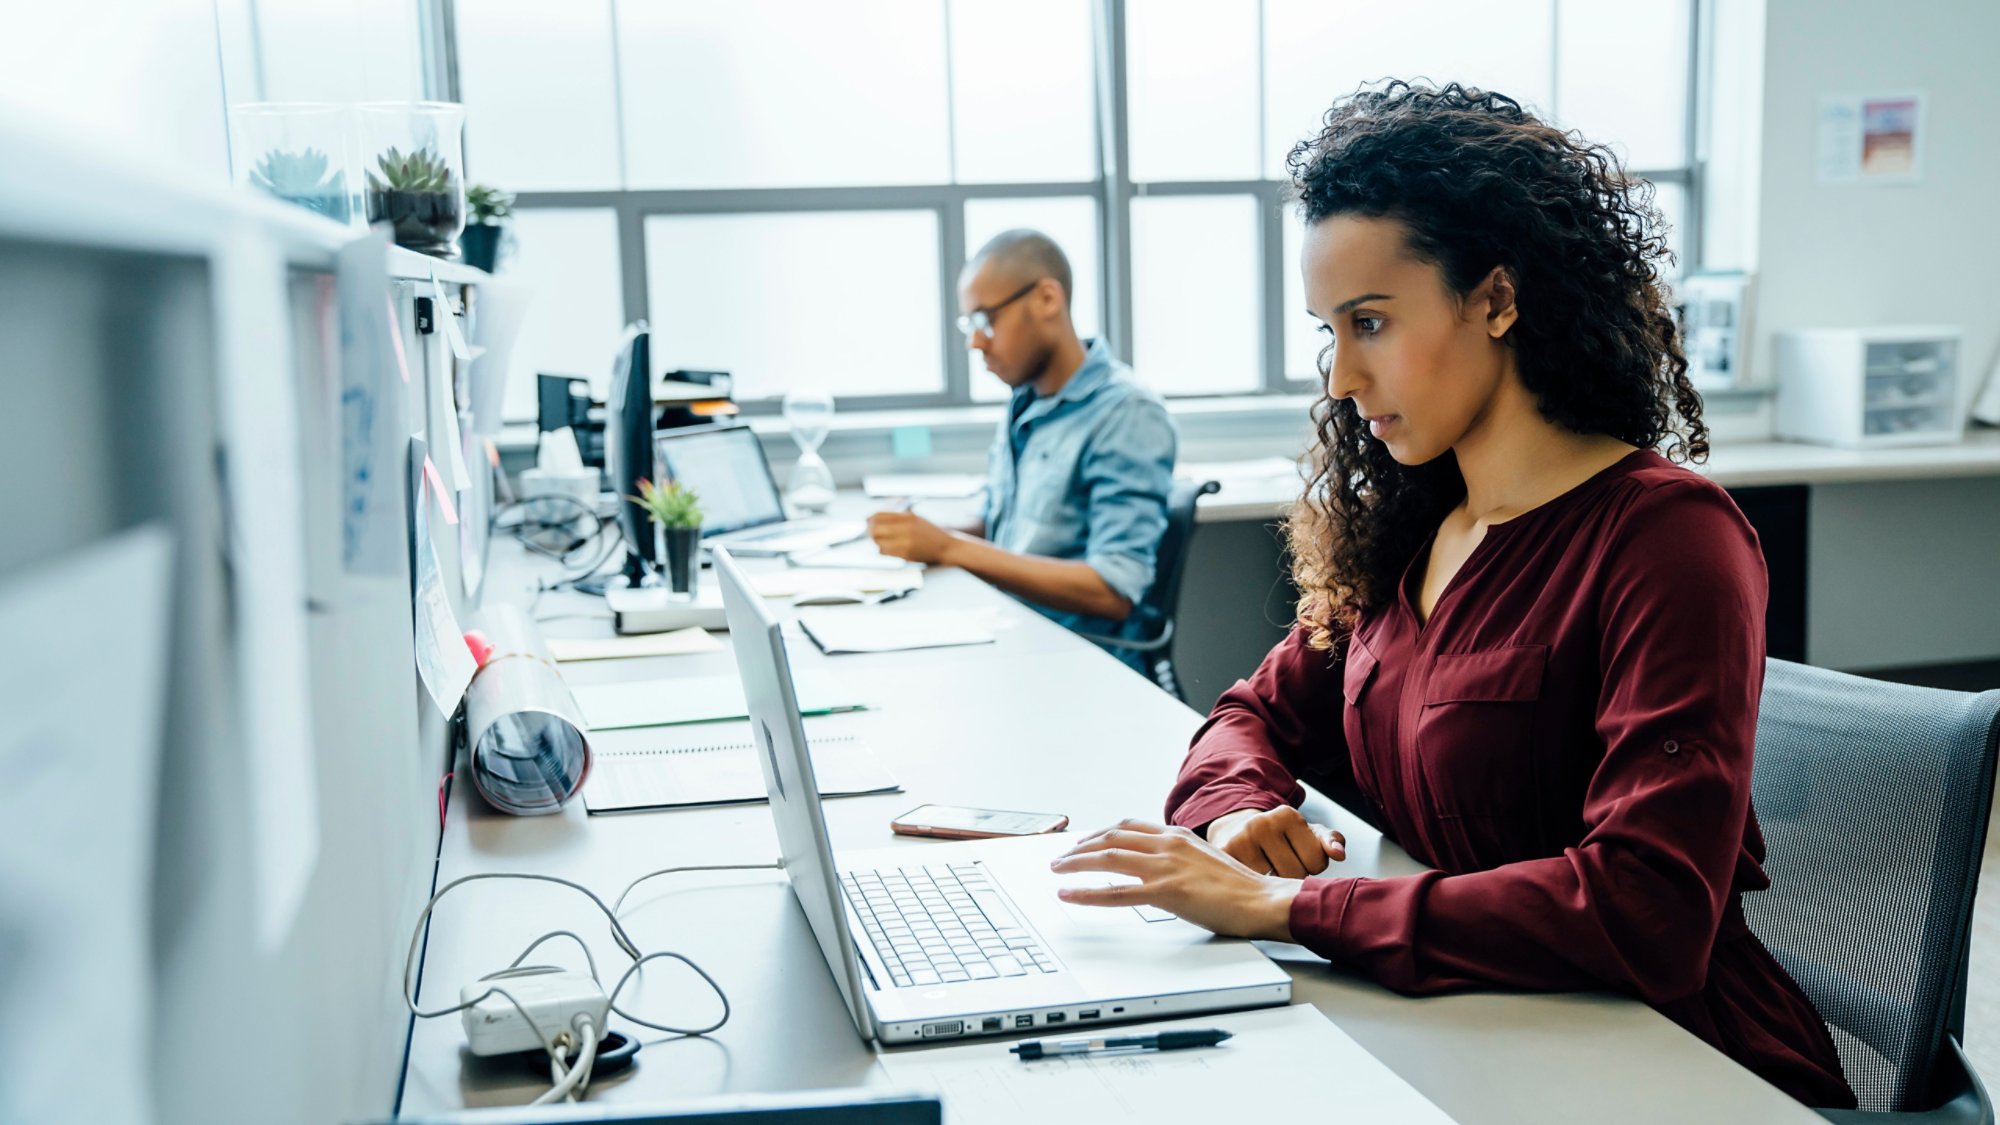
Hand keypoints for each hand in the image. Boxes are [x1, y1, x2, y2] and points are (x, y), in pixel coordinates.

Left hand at [867, 509, 953, 563]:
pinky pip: (885, 552)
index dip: (870, 518)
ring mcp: (906, 542)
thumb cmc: (929, 532)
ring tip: (880, 541)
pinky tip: (886, 548)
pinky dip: (882, 550)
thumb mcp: (915, 518)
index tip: (868, 521)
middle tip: (870, 532)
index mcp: (908, 516)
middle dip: (870, 530)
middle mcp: (906, 528)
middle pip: (876, 528)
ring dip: (876, 541)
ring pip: (878, 541)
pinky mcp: (906, 554)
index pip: (880, 515)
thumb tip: (872, 518)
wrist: (946, 546)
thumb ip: (897, 517)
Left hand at [1050, 820, 1298, 940]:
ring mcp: (1166, 867)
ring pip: (1108, 858)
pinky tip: (1070, 894)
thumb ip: (1180, 857)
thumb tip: (1160, 866)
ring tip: (1057, 870)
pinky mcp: (1166, 893)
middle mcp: (1168, 844)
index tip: (1083, 841)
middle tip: (1061, 856)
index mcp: (1177, 835)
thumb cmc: (1241, 886)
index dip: (1100, 833)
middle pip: (1111, 837)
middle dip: (1081, 846)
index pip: (1127, 826)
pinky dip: (1088, 892)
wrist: (1263, 900)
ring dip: (1076, 863)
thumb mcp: (1205, 859)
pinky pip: (1117, 892)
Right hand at [1204, 807, 1344, 877]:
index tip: (1298, 856)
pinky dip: (1253, 887)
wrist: (1235, 829)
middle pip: (1295, 874)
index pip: (1317, 862)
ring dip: (1272, 885)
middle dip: (1293, 876)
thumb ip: (1329, 840)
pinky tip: (1250, 877)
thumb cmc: (1279, 836)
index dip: (1311, 866)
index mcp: (1288, 815)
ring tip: (1265, 870)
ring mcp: (1241, 838)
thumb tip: (1339, 854)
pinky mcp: (1225, 854)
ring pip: (1273, 884)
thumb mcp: (1306, 833)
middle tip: (1280, 865)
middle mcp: (1263, 823)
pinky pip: (1251, 885)